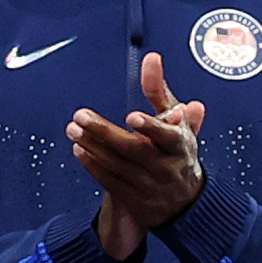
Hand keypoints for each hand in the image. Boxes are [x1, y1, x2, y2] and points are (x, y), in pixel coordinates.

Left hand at [70, 49, 204, 261]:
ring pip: (118, 164)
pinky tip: (79, 149)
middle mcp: (168, 167)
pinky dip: (93, 165)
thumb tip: (152, 59)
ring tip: (73, 129)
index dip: (151, 127)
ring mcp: (151, 185)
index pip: (168, 137)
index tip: (132, 117)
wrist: (188, 203)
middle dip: (105, 132)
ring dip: (93, 146)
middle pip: (134, 150)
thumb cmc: (179, 154)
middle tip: (81, 116)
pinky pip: (111, 180)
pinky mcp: (136, 199)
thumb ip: (161, 92)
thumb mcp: (178, 123)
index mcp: (182, 146)